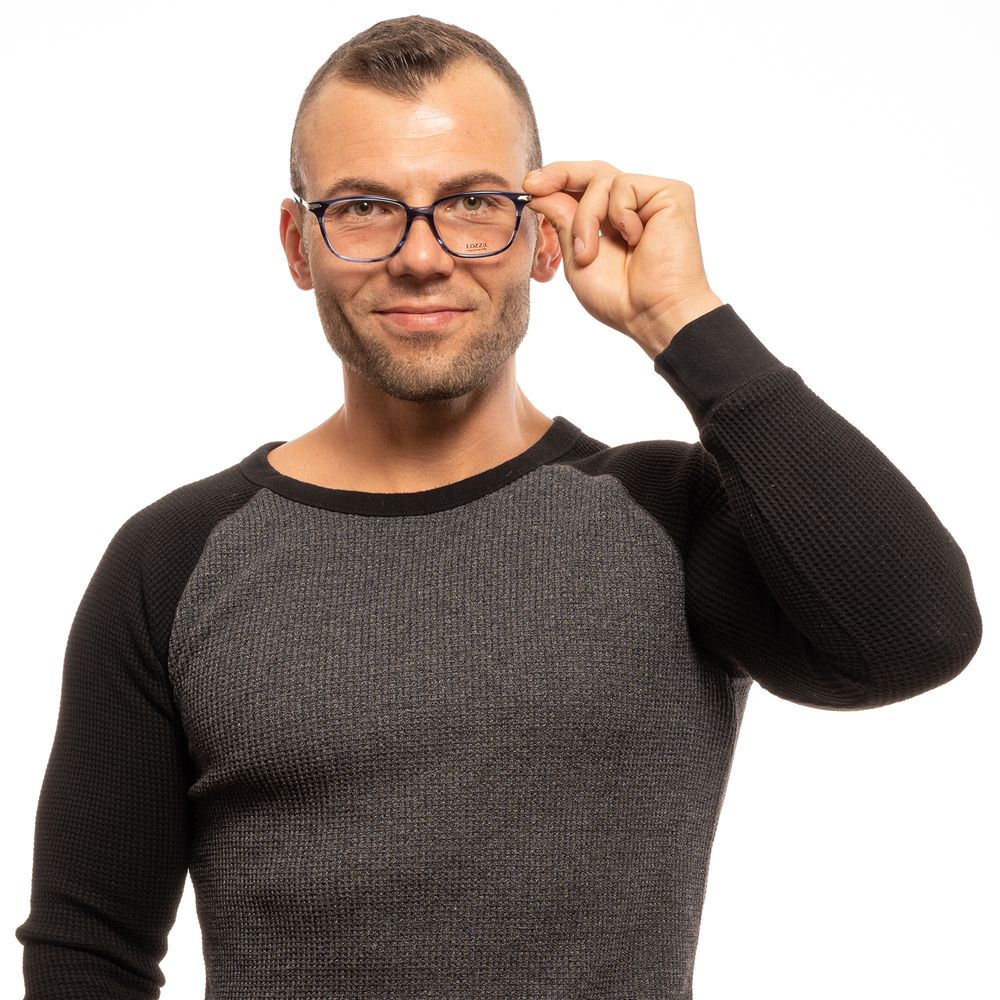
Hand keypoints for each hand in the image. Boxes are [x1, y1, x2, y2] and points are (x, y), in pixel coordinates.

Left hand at [522, 161, 723, 355]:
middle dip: (560, 175)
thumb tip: (539, 191)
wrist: (652, 313)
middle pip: (593, 171)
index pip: (584, 187)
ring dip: (586, 218)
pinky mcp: (671, 193)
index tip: (528, 187)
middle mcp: (634, 204)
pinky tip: (634, 241)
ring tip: (590, 255)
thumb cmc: (619, 297)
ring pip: (603, 180)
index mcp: (612, 220)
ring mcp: (652, 198)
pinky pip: (626, 186)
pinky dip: (618, 214)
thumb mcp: (577, 259)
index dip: (557, 180)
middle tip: (533, 186)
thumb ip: (562, 222)